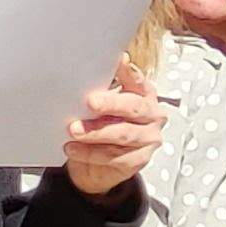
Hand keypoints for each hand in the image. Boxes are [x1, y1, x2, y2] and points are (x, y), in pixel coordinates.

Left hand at [61, 61, 168, 197]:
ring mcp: (149, 138)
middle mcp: (152, 115)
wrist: (98, 165)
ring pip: (124, 134)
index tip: (120, 61)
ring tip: (74, 130)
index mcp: (144, 94)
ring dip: (96, 132)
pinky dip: (91, 153)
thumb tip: (82, 76)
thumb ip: (99, 91)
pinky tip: (73, 148)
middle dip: (112, 104)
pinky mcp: (139, 160)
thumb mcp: (100, 106)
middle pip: (134, 107)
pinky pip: (115, 157)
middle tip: (91, 102)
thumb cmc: (101, 126)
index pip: (139, 81)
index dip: (130, 72)